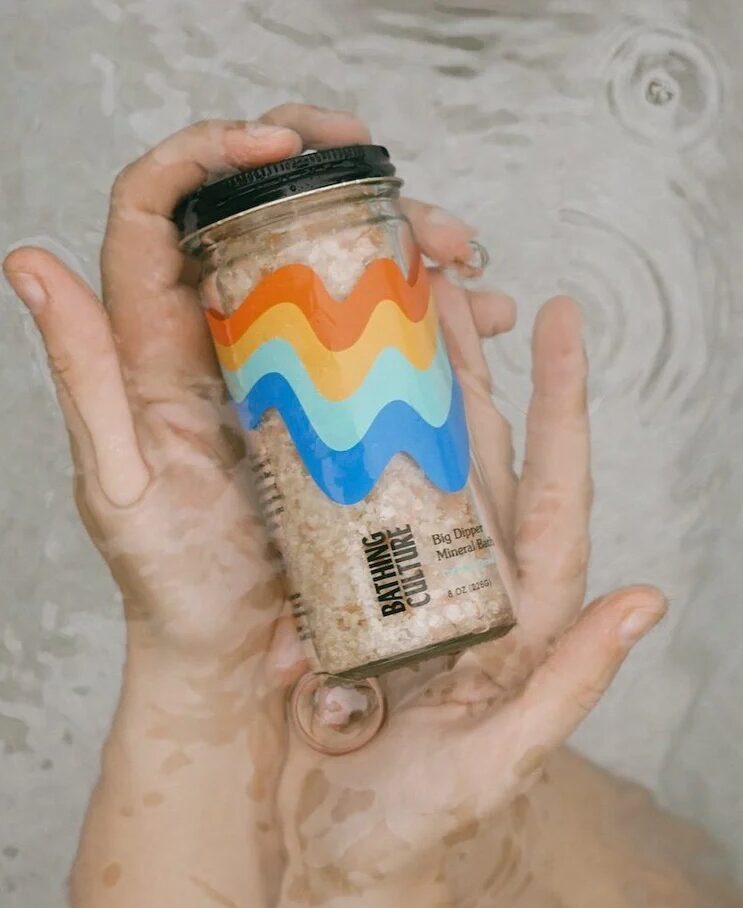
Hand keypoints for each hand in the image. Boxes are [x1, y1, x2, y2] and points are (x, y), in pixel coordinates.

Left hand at [3, 103, 522, 895]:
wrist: (239, 651)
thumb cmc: (174, 581)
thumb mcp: (122, 485)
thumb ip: (87, 378)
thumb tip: (29, 262)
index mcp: (155, 344)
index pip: (159, 209)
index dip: (211, 152)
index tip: (284, 144)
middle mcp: (219, 340)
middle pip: (266, 220)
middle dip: (343, 187)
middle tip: (417, 210)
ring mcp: (282, 368)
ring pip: (335, 266)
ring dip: (405, 243)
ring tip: (467, 266)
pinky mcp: (335, 404)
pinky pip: (380, 332)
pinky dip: (429, 313)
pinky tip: (477, 319)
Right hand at [276, 286, 667, 907]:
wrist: (346, 859)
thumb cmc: (423, 825)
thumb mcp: (498, 760)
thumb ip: (568, 686)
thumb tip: (646, 603)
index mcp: (521, 612)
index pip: (555, 487)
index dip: (560, 401)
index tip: (556, 319)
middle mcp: (471, 582)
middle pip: (480, 455)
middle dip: (471, 368)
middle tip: (451, 283)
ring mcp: (409, 584)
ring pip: (414, 469)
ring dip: (403, 396)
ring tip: (388, 321)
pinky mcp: (351, 598)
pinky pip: (344, 516)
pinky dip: (332, 464)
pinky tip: (313, 411)